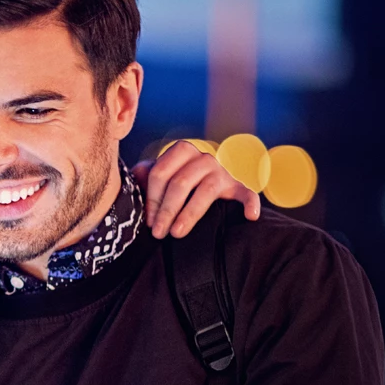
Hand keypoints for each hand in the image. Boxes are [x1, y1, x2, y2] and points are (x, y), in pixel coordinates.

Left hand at [133, 140, 261, 238]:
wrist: (195, 185)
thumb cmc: (168, 183)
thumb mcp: (153, 176)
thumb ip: (142, 175)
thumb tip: (132, 177)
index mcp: (180, 151)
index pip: (160, 173)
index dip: (152, 199)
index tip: (148, 222)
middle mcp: (203, 157)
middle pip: (180, 183)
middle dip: (166, 210)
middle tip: (158, 233)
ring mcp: (221, 172)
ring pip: (205, 191)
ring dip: (190, 214)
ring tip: (177, 234)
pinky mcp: (236, 186)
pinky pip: (246, 193)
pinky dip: (250, 203)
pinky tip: (251, 216)